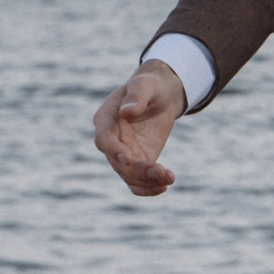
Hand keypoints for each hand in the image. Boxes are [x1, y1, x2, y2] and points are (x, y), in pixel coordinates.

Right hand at [93, 60, 189, 197]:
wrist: (161, 95)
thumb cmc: (150, 86)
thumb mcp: (145, 85)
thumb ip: (136, 96)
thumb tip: (127, 111)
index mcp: (106, 119)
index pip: (104, 139)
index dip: (114, 150)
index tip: (128, 158)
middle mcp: (111, 140)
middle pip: (118, 162)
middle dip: (138, 170)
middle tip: (161, 171)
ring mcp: (123, 153)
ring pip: (129, 175)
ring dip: (147, 181)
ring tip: (169, 179)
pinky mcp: (138, 161)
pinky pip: (138, 180)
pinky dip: (148, 187)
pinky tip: (165, 185)